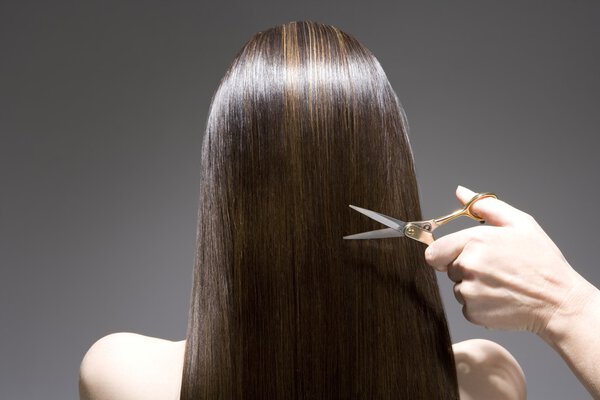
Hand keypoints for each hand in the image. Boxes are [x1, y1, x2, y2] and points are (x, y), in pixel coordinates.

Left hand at [425, 185, 585, 333]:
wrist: (558, 301)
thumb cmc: (541, 262)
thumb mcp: (519, 223)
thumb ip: (485, 206)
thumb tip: (461, 192)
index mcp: (474, 241)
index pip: (433, 251)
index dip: (444, 253)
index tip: (456, 255)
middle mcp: (467, 267)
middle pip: (448, 268)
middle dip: (464, 267)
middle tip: (493, 268)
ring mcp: (469, 292)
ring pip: (458, 287)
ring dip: (473, 286)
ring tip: (500, 283)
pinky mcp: (473, 313)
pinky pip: (466, 306)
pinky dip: (479, 304)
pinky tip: (500, 297)